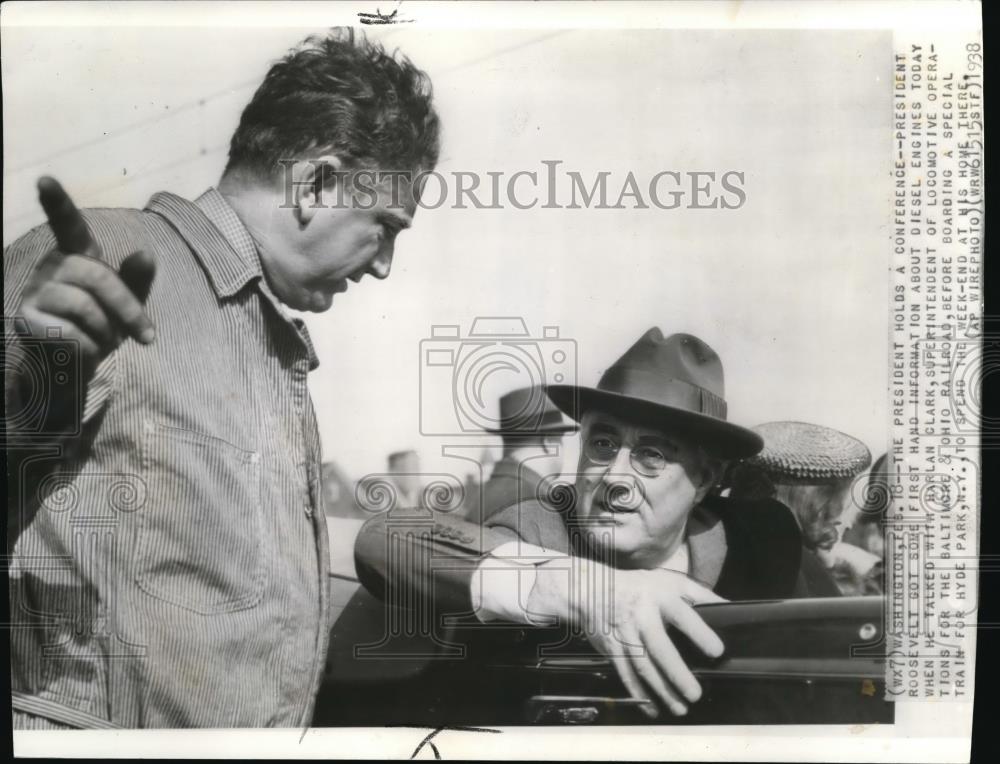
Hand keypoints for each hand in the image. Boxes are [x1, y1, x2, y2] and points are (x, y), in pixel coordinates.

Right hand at [13, 177, 155, 424]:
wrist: (74, 363)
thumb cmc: (103, 325)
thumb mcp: (127, 303)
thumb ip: (137, 280)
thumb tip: (145, 254)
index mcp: (77, 256)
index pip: (68, 226)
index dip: (58, 204)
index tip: (45, 180)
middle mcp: (52, 267)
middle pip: (97, 277)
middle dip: (129, 308)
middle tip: (146, 336)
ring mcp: (35, 292)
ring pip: (84, 306)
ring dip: (107, 332)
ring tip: (105, 342)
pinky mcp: (27, 319)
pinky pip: (71, 332)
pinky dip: (91, 348)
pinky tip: (85, 351)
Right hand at [530, 560, 725, 717]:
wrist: (591, 589)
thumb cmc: (639, 587)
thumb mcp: (668, 582)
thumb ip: (699, 594)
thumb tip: (731, 608)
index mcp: (659, 597)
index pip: (682, 615)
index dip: (699, 632)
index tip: (717, 651)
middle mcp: (640, 615)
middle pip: (658, 646)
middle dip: (676, 673)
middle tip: (695, 694)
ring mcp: (624, 633)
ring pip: (642, 666)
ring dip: (660, 690)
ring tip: (680, 708)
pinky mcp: (611, 649)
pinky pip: (625, 674)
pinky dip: (639, 694)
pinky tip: (653, 708)